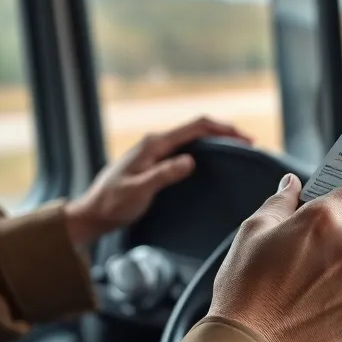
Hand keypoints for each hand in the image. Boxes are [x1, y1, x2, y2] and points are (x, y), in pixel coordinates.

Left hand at [65, 117, 251, 245]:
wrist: (93, 213)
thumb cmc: (112, 204)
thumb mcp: (138, 191)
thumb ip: (163, 174)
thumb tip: (190, 161)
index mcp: (153, 145)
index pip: (195, 127)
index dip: (222, 130)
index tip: (244, 139)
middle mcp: (155, 142)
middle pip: (196, 128)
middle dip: (224, 131)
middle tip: (248, 144)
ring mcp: (155, 151)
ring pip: (192, 137)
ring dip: (215, 139)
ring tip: (237, 149)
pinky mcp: (155, 161)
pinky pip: (185, 148)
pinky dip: (204, 148)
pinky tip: (213, 159)